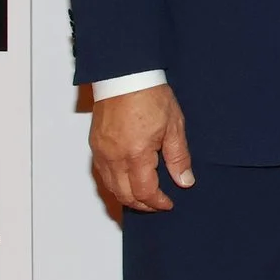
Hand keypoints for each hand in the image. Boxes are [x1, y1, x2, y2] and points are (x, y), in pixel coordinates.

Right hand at [90, 83, 193, 211]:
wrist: (125, 74)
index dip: (157, 203)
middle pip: (124, 195)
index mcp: (136, 154)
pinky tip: (126, 180)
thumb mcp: (174, 126)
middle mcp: (114, 157)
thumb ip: (178, 158)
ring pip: (110, 187)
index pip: (144, 192)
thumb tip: (184, 182)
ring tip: (143, 195)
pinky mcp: (95, 144)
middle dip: (142, 205)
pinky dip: (114, 183)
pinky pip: (102, 173)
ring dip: (126, 196)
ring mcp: (101, 151)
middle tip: (156, 204)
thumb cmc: (150, 95)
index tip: (168, 203)